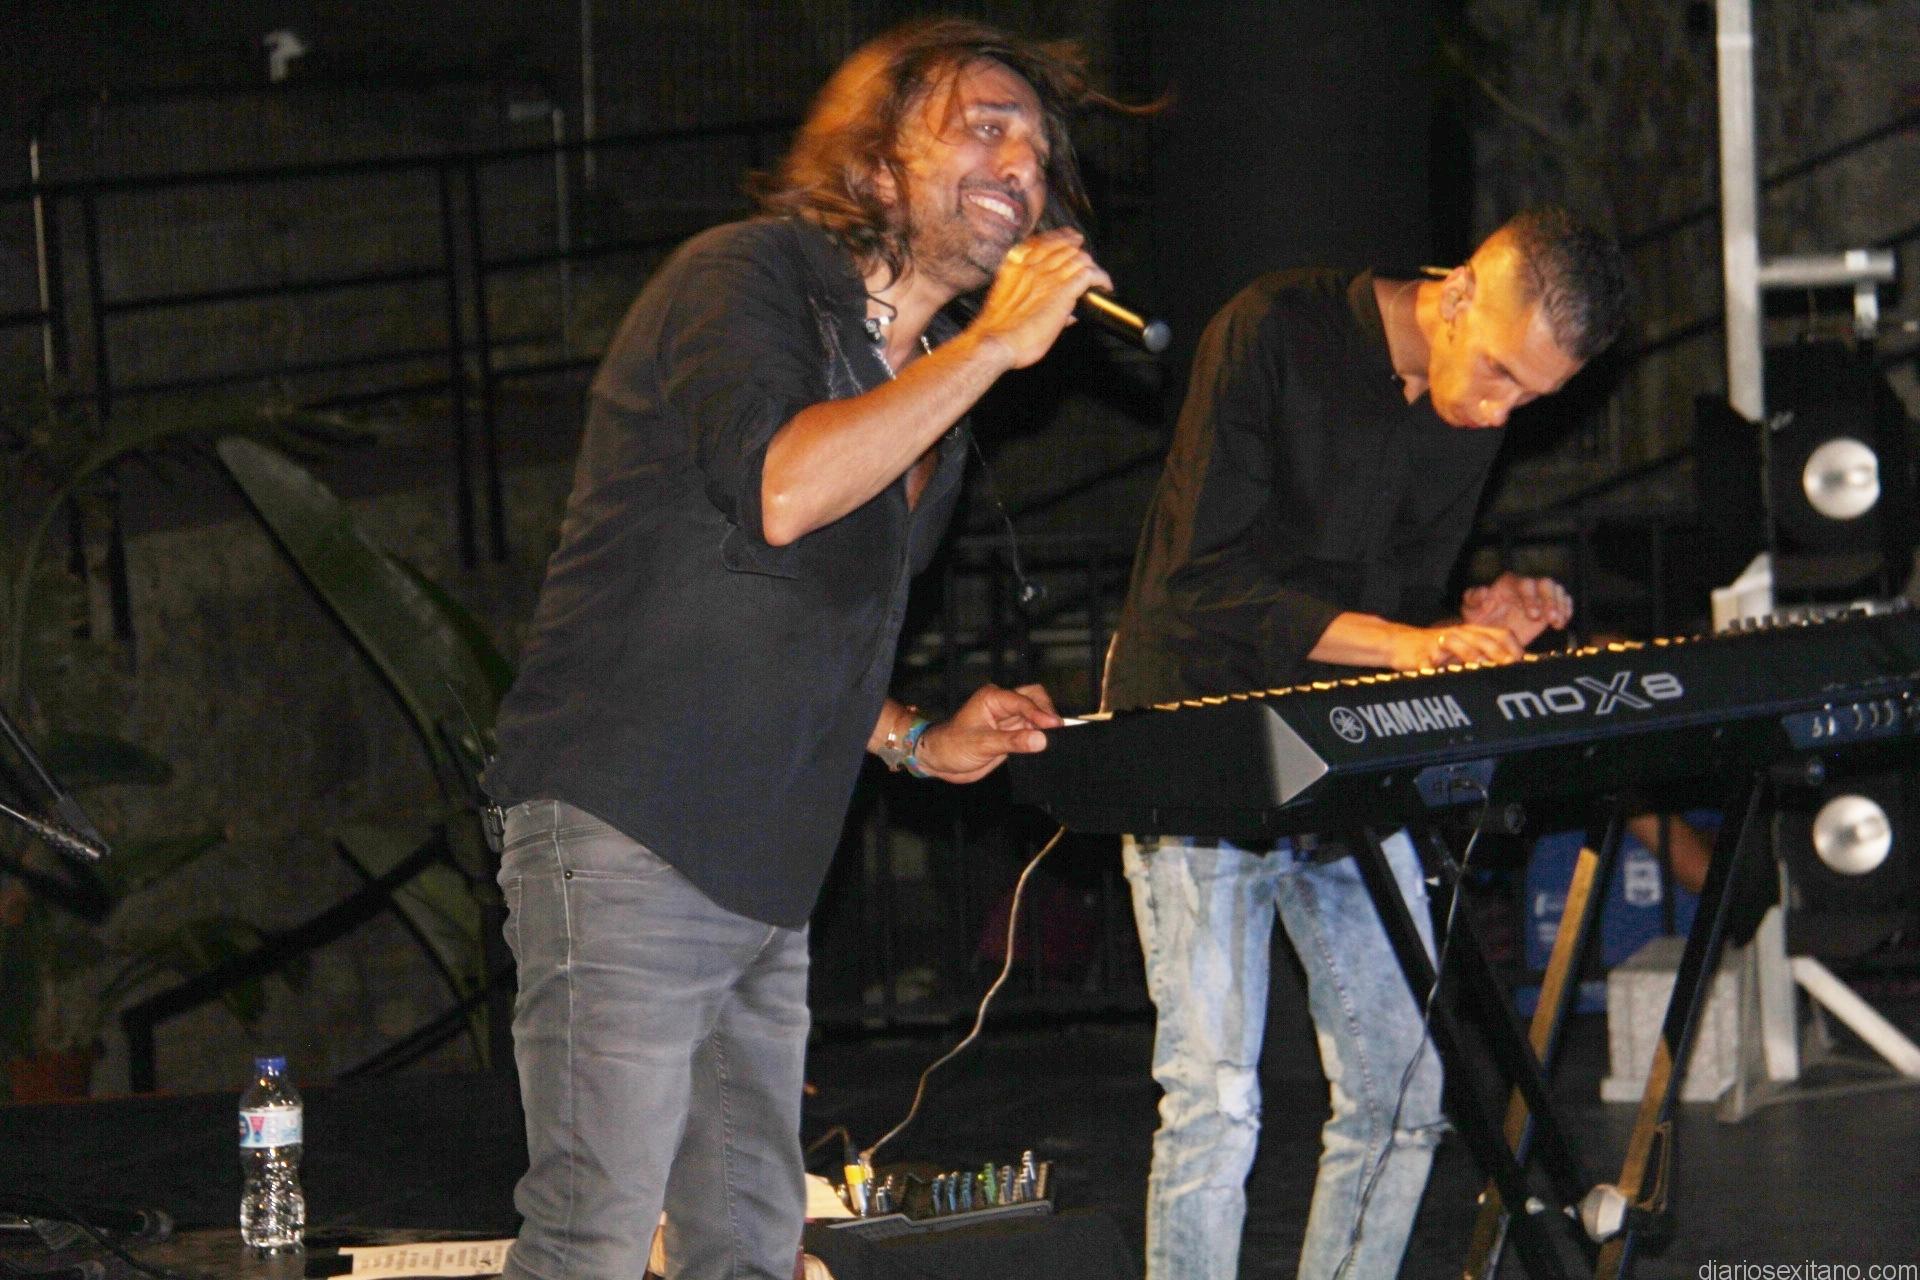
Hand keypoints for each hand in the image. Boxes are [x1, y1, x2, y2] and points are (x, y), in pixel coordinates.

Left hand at [912, 683, 1062, 783]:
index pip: (1023, 701)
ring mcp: (1008, 719)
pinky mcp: (1011, 733)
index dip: (1041, 713)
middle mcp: (1002, 704)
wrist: (940, 760)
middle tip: (1059, 731)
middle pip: (1035, 698)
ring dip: (1045, 725)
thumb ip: (1013, 742)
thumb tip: (1041, 740)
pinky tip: (1047, 745)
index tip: (1056, 726)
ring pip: (1036, 715)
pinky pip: (1031, 731)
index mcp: (992, 698)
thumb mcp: (982, 744)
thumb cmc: (952, 746)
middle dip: (1047, 712)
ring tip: (1056, 739)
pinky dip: (1040, 736)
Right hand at [969, 230, 1111, 369]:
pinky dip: (1101, 278)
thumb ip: (1027, 295)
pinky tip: (1105, 287)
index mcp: (1016, 264)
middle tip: (1087, 268)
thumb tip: (1051, 304)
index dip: (1063, 239)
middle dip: (1079, 255)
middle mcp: (1033, 265)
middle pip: (1066, 247)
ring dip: (1092, 268)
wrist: (994, 341)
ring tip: (1097, 280)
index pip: (1045, 241)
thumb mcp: (1006, 300)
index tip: (1072, 242)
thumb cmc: (997, 329)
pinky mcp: (1063, 291)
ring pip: (1080, 258)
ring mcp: (1049, 276)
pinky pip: (1090, 274)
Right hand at [1388, 622, 1526, 670]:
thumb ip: (1486, 656)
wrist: (1398, 643)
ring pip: (1456, 644)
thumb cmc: (1436, 651)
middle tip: (1509, 667)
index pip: (1501, 634)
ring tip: (1480, 667)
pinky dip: (1433, 667)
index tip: (1522, 664)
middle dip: (1497, 652)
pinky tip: (1439, 675)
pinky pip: (1427, 661)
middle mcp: (1459, 635)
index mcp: (1472, 633)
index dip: (1514, 648)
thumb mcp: (1464, 649)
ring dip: (1469, 654)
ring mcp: (1439, 643)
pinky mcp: (1420, 653)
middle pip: (1482, 639)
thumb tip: (1514, 671)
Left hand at [1460, 573, 1572, 648]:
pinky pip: (1564, 602)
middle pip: (1545, 584)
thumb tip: (1485, 591)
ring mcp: (1539, 597)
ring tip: (1557, 622)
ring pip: (1557, 591)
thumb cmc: (1478, 619)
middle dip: (1551, 600)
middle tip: (1550, 618)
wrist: (1488, 633)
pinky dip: (1567, 610)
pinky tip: (1562, 623)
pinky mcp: (1548, 608)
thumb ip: (1473, 597)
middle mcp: (1526, 587)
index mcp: (1509, 583)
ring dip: (1561, 606)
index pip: (1525, 584)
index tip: (1534, 615)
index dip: (1532, 598)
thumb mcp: (1470, 609)